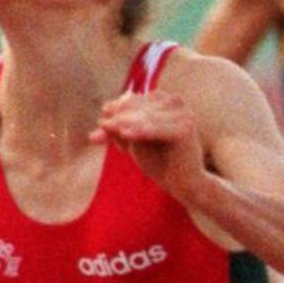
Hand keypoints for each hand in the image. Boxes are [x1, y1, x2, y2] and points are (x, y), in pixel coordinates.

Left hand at [93, 90, 207, 201]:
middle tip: (98, 133)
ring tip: (108, 130)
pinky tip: (125, 134)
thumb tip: (97, 126)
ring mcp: (184, 114)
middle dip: (117, 121)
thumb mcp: (133, 144)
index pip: (132, 102)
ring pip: (145, 118)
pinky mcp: (186, 129)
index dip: (114, 113)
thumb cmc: (158, 161)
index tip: (101, 124)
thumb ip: (117, 133)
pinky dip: (142, 132)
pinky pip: (158, 130)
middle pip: (137, 108)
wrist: (184, 183)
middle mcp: (175, 101)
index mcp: (164, 99)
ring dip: (125, 125)